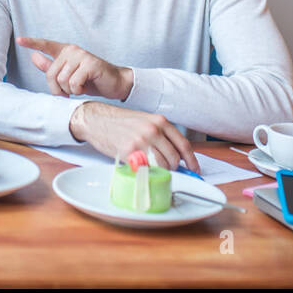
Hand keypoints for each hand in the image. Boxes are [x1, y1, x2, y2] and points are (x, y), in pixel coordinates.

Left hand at [18, 36, 131, 99]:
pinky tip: (85, 87)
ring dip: (69, 91)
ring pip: (62, 80)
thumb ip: (51, 67)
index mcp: (65, 51)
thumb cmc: (90, 80)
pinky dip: (78, 90)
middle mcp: (72, 50)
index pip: (46, 45)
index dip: (32, 43)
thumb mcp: (68, 75)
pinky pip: (74, 82)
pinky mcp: (90, 63)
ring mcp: (82, 55)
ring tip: (79, 88)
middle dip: (58, 89)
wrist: (113, 83)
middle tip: (69, 92)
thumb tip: (33, 56)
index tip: (19, 40)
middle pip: (51, 74)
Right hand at [69, 101, 198, 172]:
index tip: (194, 169)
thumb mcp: (145, 121)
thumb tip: (175, 156)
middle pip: (174, 158)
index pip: (183, 145)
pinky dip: (147, 173)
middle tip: (166, 171)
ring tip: (152, 169)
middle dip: (173, 168)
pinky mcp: (130, 152)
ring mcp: (142, 141)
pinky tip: (142, 170)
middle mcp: (154, 130)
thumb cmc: (121, 122)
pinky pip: (146, 169)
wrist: (97, 120)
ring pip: (163, 166)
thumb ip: (161, 135)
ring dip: (160, 172)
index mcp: (160, 121)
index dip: (191, 160)